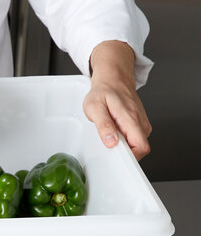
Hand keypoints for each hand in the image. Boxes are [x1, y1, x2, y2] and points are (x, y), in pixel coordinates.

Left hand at [82, 41, 151, 159]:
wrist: (113, 78)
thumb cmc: (103, 92)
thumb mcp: (94, 107)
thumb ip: (103, 125)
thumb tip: (111, 142)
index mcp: (130, 118)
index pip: (140, 147)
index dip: (131, 156)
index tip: (117, 157)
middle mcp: (140, 121)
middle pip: (141, 148)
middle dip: (125, 151)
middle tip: (109, 143)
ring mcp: (142, 122)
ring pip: (137, 144)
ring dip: (124, 144)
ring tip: (111, 132)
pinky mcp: (140, 123)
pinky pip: (135, 138)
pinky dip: (125, 139)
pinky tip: (115, 130)